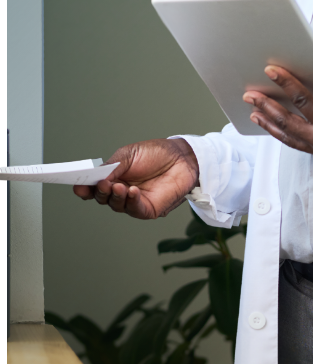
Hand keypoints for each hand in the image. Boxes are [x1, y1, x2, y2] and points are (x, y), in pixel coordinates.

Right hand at [73, 138, 199, 218]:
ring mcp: (133, 201)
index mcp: (114, 177)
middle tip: (102, 184)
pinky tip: (131, 191)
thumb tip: (97, 178)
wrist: (183, 157)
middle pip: (102, 198)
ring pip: (116, 205)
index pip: (94, 186)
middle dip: (99, 192)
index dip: (84, 187)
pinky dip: (130, 201)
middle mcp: (121, 191)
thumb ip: (112, 166)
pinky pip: (134, 209)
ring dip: (114, 196)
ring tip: (118, 186)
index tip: (77, 185)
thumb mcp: (130, 154)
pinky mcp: (148, 209)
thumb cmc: (157, 154)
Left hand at [243, 49, 312, 168]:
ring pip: (289, 138)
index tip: (272, 71)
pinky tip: (275, 127)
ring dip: (270, 123)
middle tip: (250, 95)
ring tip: (254, 113)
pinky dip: (284, 135)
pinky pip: (298, 145)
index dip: (287, 84)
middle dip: (267, 107)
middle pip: (288, 123)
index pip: (304, 102)